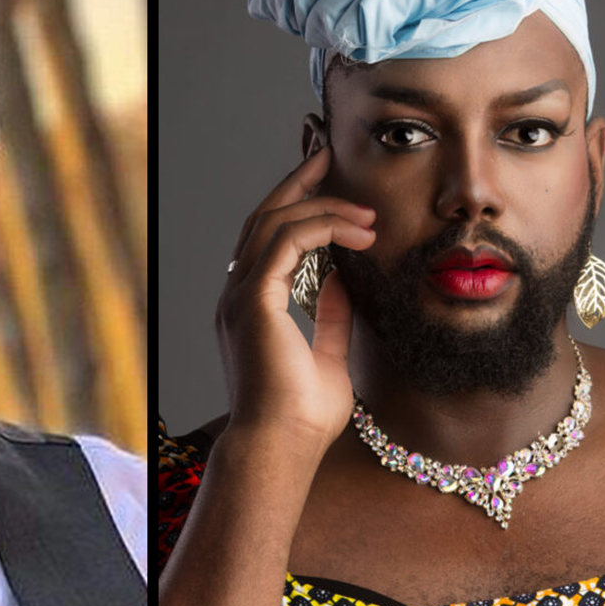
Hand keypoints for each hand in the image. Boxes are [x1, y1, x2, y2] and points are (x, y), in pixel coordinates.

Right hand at [215, 145, 375, 450]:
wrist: (282, 448)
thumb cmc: (302, 418)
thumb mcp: (328, 356)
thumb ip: (331, 316)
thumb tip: (345, 280)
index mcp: (252, 305)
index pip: (268, 238)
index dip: (296, 204)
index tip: (328, 182)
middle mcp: (239, 293)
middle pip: (264, 217)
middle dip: (299, 182)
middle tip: (330, 156)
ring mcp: (240, 294)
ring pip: (274, 222)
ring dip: (321, 206)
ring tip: (365, 210)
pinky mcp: (254, 299)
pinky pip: (285, 241)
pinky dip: (321, 227)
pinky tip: (357, 232)